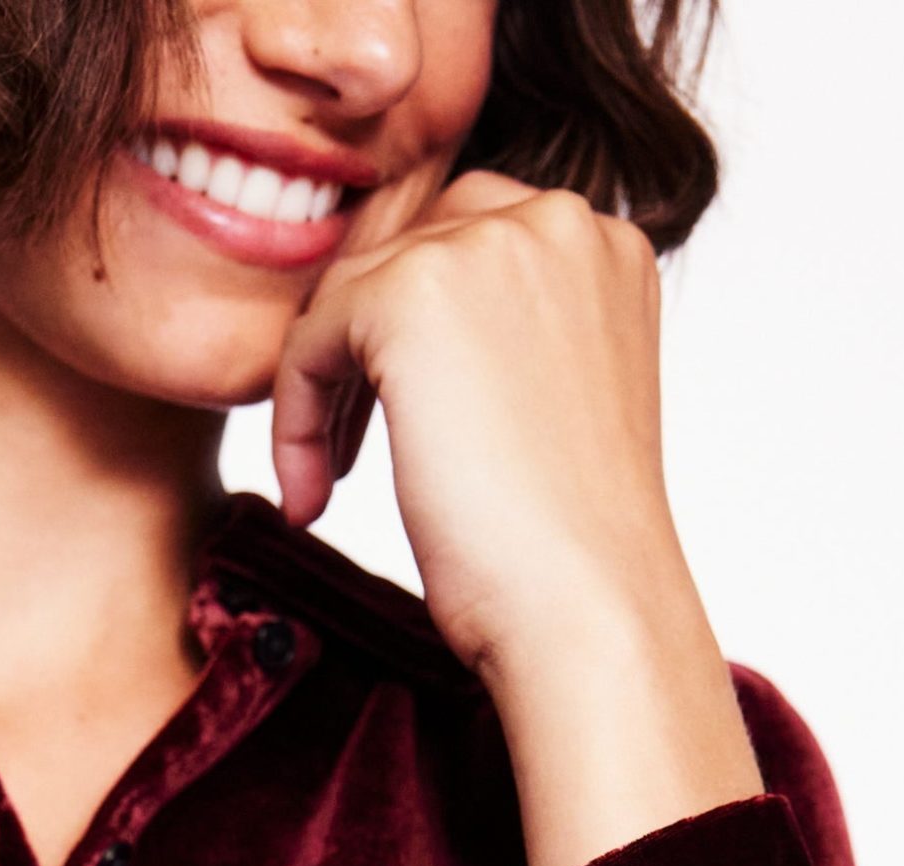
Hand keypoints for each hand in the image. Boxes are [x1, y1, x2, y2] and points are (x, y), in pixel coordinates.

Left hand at [271, 172, 763, 865]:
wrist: (581, 604)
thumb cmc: (567, 545)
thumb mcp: (548, 408)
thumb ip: (505, 343)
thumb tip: (410, 341)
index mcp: (608, 247)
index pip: (471, 244)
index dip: (413, 338)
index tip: (395, 431)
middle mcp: (560, 222)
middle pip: (406, 254)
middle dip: (364, 350)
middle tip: (348, 455)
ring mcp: (490, 243)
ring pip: (351, 293)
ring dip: (323, 391)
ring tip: (324, 484)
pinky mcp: (413, 291)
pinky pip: (311, 335)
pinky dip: (295, 416)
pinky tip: (312, 497)